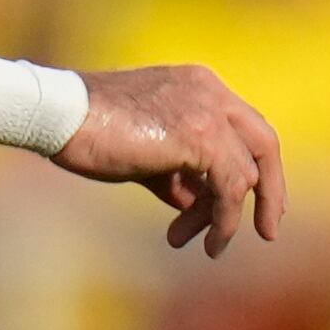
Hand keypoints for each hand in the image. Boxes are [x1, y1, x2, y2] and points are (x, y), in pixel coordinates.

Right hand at [56, 64, 288, 257]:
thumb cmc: (89, 129)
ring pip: (245, 175)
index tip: (247, 204)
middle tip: (267, 230)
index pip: (244, 128)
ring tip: (207, 245)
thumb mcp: (145, 151)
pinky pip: (231, 189)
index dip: (253, 168)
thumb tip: (197, 202)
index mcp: (197, 83)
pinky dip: (224, 220)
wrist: (59, 115)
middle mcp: (210, 91)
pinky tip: (209, 242)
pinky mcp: (202, 136)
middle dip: (269, 193)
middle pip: (264, 145)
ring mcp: (209, 112)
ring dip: (226, 218)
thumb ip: (177, 170)